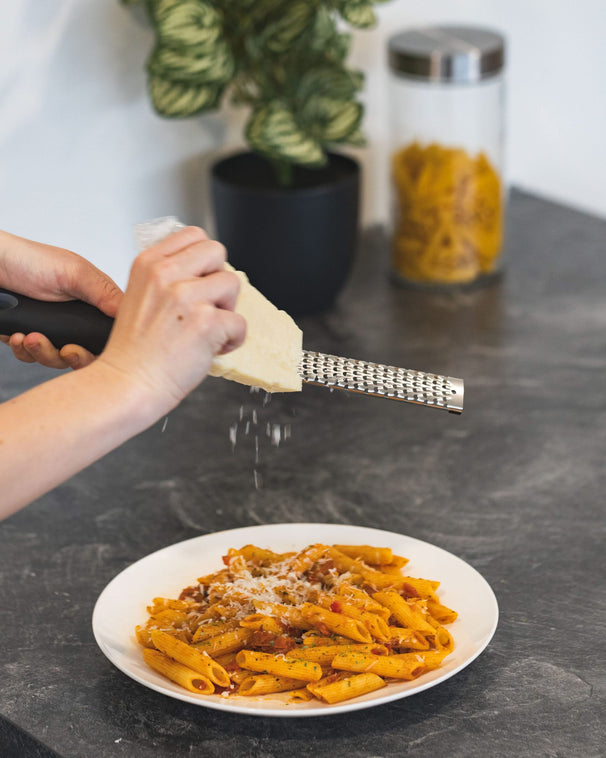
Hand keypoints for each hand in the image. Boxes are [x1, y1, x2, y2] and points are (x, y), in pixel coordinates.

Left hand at [0, 230, 122, 368]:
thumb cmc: (27, 259)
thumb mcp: (73, 272)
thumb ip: (103, 293)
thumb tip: (131, 312)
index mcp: (92, 302)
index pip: (110, 333)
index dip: (105, 347)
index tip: (94, 350)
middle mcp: (74, 318)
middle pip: (86, 353)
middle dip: (74, 357)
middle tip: (66, 351)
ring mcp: (51, 329)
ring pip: (57, 359)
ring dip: (43, 352)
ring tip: (30, 337)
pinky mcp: (28, 337)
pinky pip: (31, 356)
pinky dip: (24, 350)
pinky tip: (18, 335)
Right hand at [96, 226, 245, 412]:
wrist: (127, 384)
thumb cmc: (133, 352)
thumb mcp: (139, 297)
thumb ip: (166, 278)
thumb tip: (203, 272)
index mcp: (148, 264)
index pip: (193, 235)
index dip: (204, 261)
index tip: (200, 282)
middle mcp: (166, 275)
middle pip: (217, 251)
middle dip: (218, 279)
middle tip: (207, 306)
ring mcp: (186, 296)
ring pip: (232, 284)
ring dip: (227, 310)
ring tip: (208, 330)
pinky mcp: (206, 321)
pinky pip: (240, 323)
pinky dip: (232, 340)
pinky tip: (212, 349)